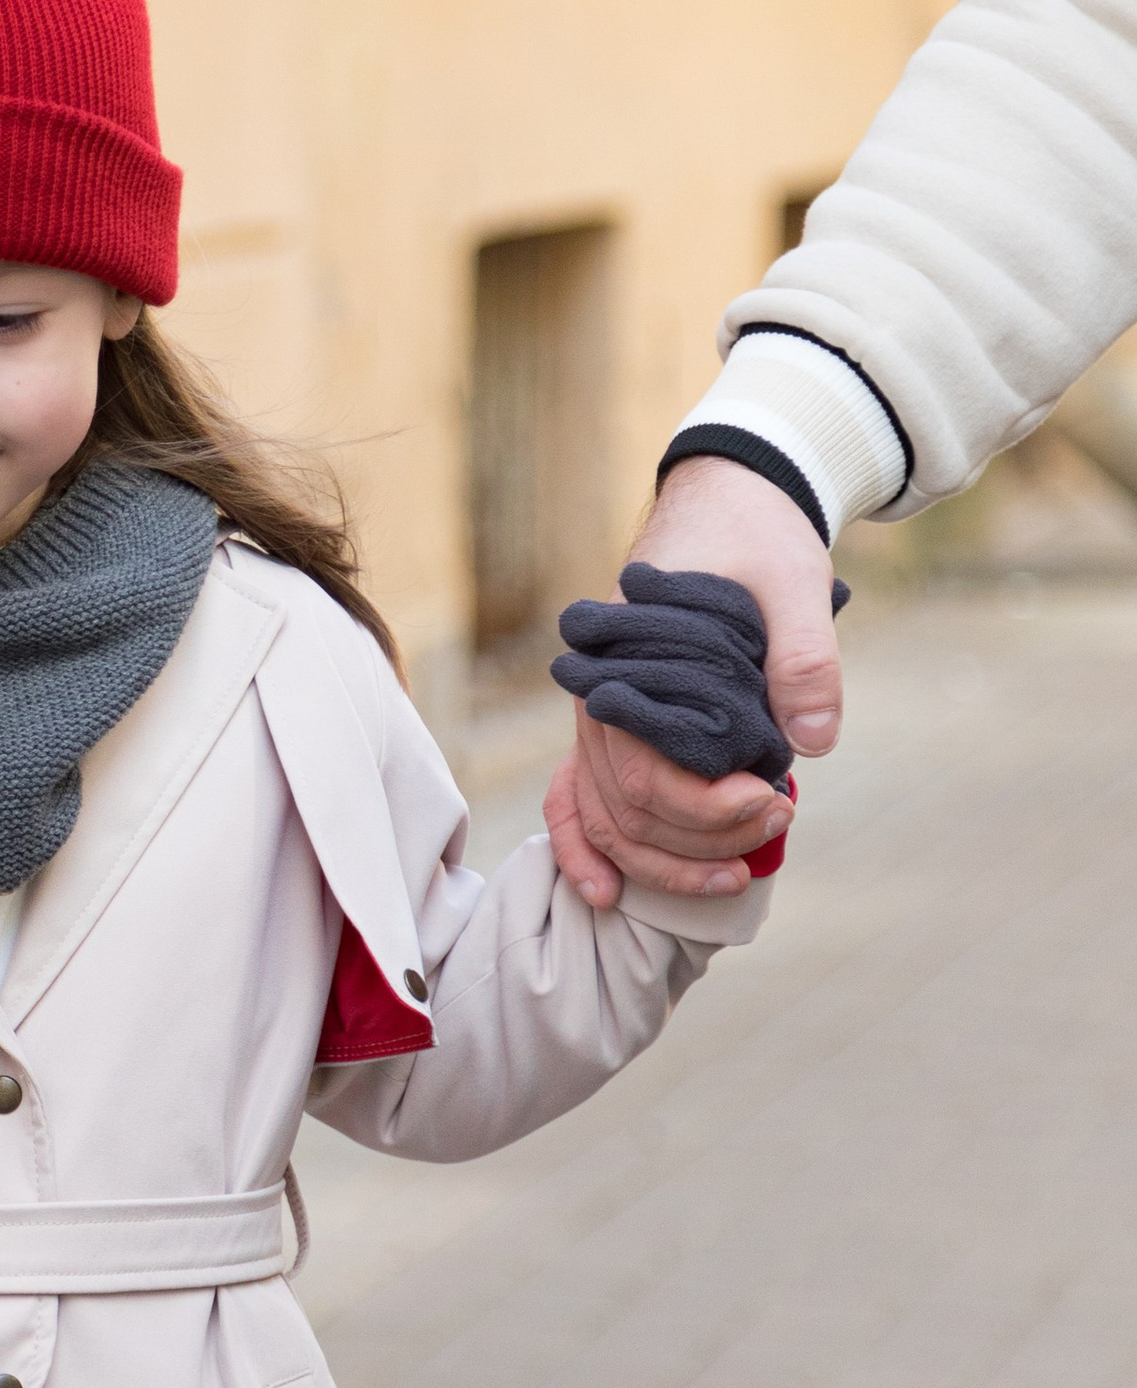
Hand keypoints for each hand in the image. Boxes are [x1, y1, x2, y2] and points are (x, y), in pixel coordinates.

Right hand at [544, 459, 842, 907]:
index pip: (649, 776)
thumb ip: (803, 661)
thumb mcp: (793, 583)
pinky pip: (575, 797)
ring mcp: (600, 715)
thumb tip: (812, 744)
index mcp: (635, 664)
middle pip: (628, 809)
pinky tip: (608, 893)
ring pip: (606, 817)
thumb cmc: (757, 536)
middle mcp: (601, 696)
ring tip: (734, 873)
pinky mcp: (613, 724)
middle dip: (703, 840)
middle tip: (777, 825)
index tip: (776, 801)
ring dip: (662, 862)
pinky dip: (585, 850)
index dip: (710, 812)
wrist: (729, 494)